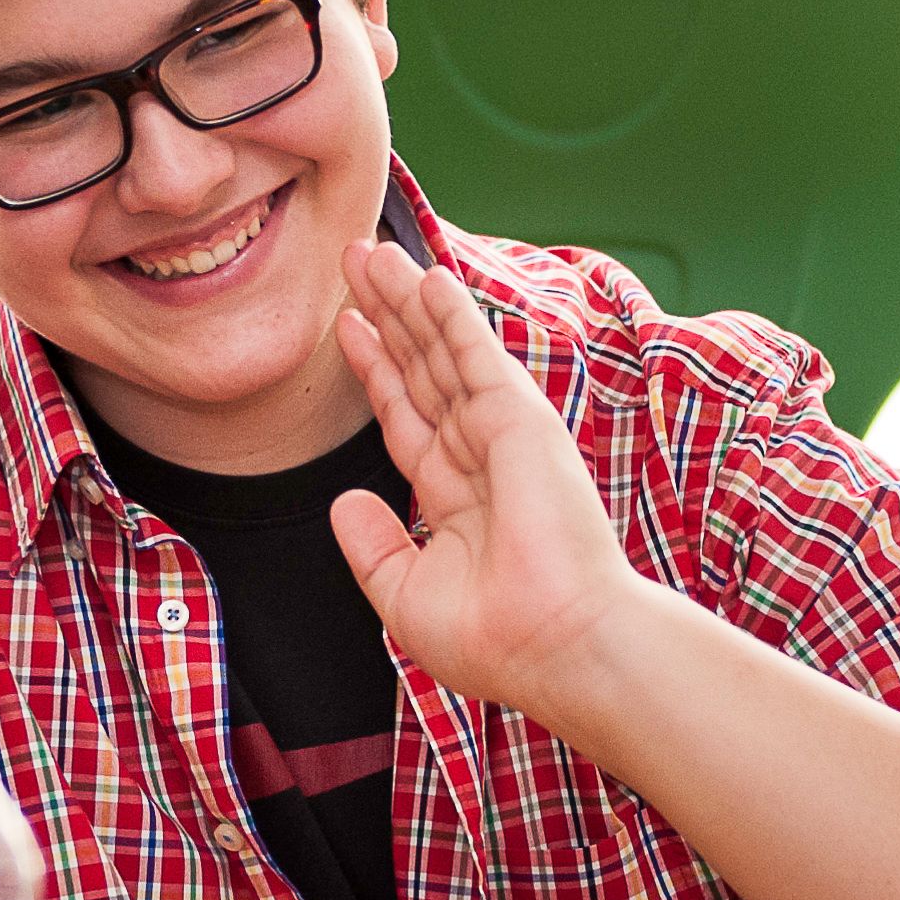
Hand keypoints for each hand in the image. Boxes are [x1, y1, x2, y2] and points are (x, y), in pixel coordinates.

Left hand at [328, 235, 653, 720]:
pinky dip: (452, 314)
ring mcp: (502, 434)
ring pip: (442, 351)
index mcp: (455, 496)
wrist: (557, 646)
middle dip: (386, 315)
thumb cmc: (498, 639)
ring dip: (408, 299)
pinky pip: (476, 356)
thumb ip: (372, 547)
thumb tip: (343, 503)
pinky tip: (428, 277)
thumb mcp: (406, 594)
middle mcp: (480, 456)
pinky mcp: (521, 422)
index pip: (406, 414)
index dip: (376, 367)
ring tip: (371, 253)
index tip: (348, 325)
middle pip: (421, 368)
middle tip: (352, 260)